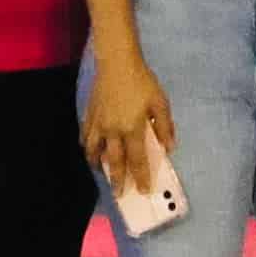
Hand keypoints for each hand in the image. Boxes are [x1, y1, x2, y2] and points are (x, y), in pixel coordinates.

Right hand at [82, 56, 174, 191]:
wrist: (117, 63)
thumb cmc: (142, 81)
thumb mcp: (159, 102)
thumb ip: (164, 126)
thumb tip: (169, 147)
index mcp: (132, 129)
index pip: (137, 159)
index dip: (141, 176)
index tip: (144, 190)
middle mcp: (113, 131)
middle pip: (114, 161)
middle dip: (117, 179)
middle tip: (119, 193)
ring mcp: (98, 124)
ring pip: (94, 152)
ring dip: (97, 165)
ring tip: (101, 172)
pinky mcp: (89, 116)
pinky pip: (85, 137)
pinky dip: (87, 147)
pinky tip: (90, 150)